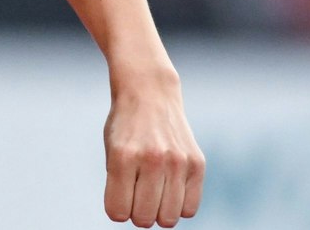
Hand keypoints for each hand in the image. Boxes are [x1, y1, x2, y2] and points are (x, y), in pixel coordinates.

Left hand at [103, 69, 204, 225]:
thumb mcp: (111, 151)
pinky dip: (179, 207)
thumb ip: (119, 186)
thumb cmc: (126, 127)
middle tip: (137, 195)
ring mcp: (177, 161)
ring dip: (159, 213)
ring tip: (155, 194)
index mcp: (123, 156)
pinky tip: (172, 189)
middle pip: (144, 219)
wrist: (150, 93)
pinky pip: (190, 209)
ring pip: (168, 218)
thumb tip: (135, 219)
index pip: (118, 211)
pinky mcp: (197, 163)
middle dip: (138, 214)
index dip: (117, 209)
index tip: (119, 196)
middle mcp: (152, 159)